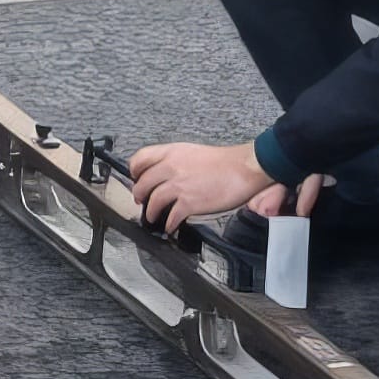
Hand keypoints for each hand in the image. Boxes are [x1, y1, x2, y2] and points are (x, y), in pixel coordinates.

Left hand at [126, 142, 327, 229]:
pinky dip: (168, 224)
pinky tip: (170, 227)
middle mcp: (171, 167)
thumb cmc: (225, 161)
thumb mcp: (194, 152)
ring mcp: (179, 185)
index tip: (136, 178)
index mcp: (172, 152)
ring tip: (152, 217)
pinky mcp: (189, 202)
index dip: (134, 170)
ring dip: (150, 212)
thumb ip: (177, 161)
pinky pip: (170, 217)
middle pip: (142, 183)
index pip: (141, 158)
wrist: (244, 169)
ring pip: (153, 201)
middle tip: (141, 201)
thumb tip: (167, 173)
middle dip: (139, 195)